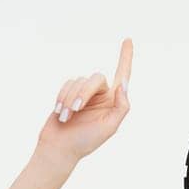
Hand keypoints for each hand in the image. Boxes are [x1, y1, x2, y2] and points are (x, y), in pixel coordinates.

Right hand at [35, 38, 133, 163]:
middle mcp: (101, 95)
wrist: (59, 148)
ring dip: (70, 99)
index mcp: (114, 102)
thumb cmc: (85, 141)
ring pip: (79, 81)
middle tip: (75, 110)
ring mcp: (84, 94)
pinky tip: (59, 113)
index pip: (123, 76)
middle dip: (84, 93)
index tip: (128, 40)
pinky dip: (62, 97)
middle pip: (96, 78)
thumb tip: (123, 84)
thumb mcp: (109, 128)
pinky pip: (67, 84)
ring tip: (65, 117)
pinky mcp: (69, 93)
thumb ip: (121, 107)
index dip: (126, 58)